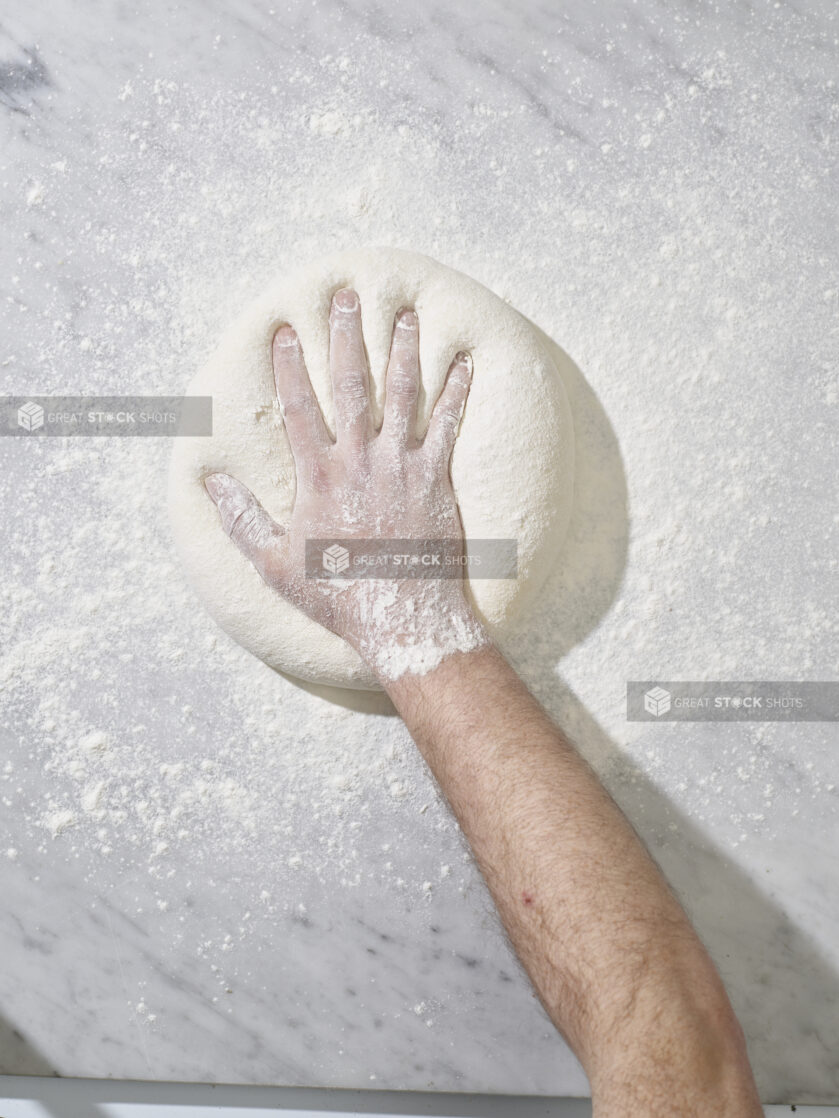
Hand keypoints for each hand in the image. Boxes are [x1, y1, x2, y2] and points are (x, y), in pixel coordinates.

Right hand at [204, 288, 486, 682]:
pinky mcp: (436, 479)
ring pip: (403, 395)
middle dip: (347, 337)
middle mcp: (360, 461)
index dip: (290, 366)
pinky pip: (448, 426)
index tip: (286, 329)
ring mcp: (401, 467)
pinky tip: (464, 362)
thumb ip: (241, 520)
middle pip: (352, 385)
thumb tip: (209, 482)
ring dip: (404, 350)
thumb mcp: (275, 565)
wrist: (402, 619)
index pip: (299, 408)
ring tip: (406, 313)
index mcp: (318, 478)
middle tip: (348, 296)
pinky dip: (457, 392)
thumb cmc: (337, 597)